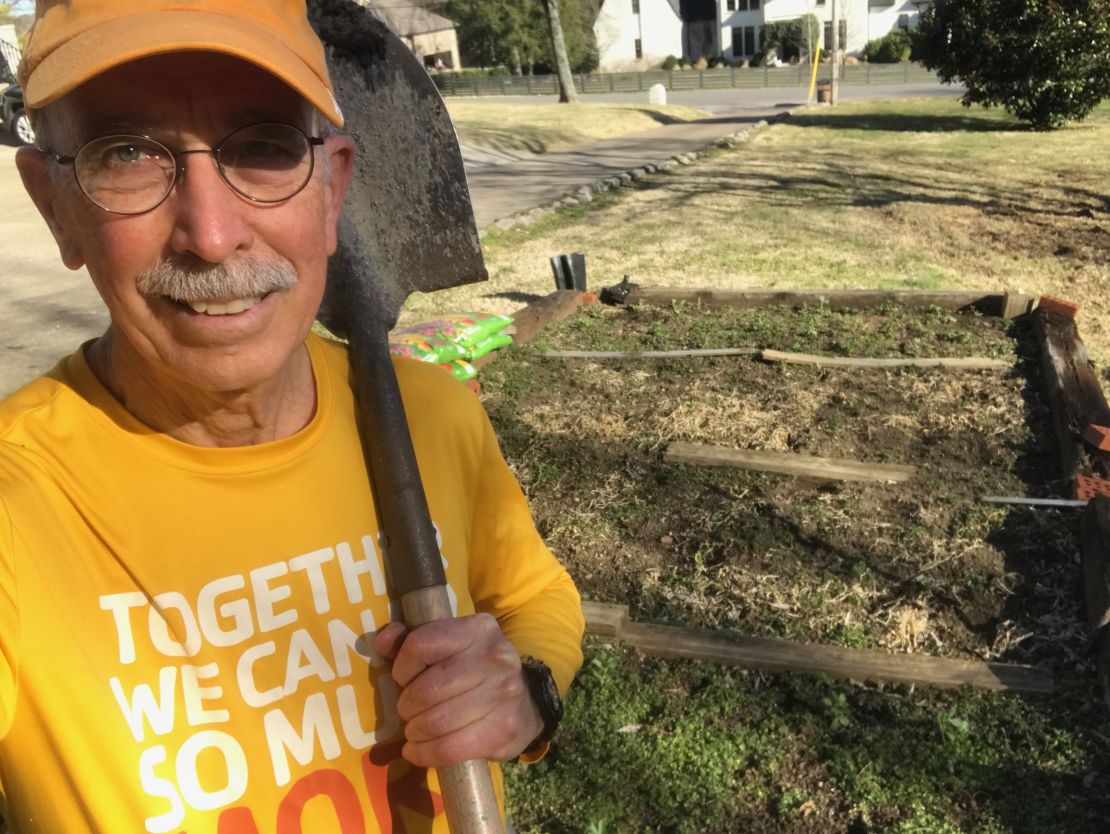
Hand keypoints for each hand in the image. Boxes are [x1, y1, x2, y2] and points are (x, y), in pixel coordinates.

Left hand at [372, 613, 543, 767]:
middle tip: (409, 711)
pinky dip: (424, 754)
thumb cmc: (475, 671)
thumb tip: (382, 642)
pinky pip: (449, 748)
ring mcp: (502, 694)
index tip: (404, 679)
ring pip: (437, 721)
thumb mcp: (449, 646)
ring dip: (415, 731)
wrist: (526, 702)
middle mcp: (494, 657)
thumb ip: (412, 639)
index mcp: (477, 629)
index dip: (402, 666)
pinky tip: (417, 750)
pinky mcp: (503, 730)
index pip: (422, 644)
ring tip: (415, 731)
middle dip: (407, 706)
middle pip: (428, 689)